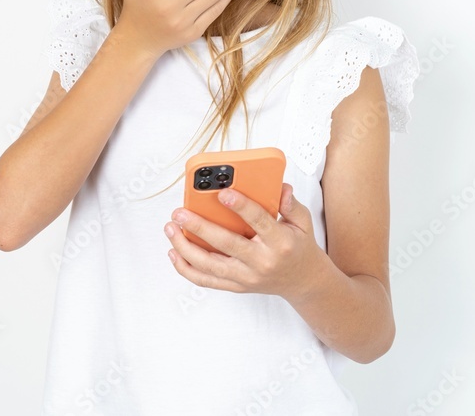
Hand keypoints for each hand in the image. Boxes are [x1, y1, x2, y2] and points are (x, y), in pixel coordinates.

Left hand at [164, 183, 326, 300]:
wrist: (303, 282)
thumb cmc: (298, 248)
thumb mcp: (303, 223)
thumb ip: (291, 204)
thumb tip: (281, 188)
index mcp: (280, 242)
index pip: (259, 222)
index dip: (241, 206)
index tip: (224, 193)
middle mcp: (261, 262)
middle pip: (226, 244)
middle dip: (199, 227)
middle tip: (180, 212)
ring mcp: (247, 277)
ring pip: (210, 265)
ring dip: (185, 247)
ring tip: (171, 228)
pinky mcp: (236, 286)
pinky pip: (206, 280)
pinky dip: (186, 268)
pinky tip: (174, 252)